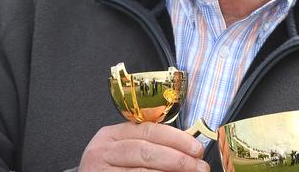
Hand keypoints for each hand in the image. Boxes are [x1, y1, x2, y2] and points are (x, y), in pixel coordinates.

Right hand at [79, 122, 209, 171]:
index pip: (149, 131)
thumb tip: (187, 150)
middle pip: (146, 151)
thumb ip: (150, 145)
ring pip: (142, 171)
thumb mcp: (124, 150)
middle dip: (178, 159)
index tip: (197, 148)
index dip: (176, 139)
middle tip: (198, 166)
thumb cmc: (111, 169)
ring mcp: (99, 171)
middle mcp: (102, 151)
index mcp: (111, 135)